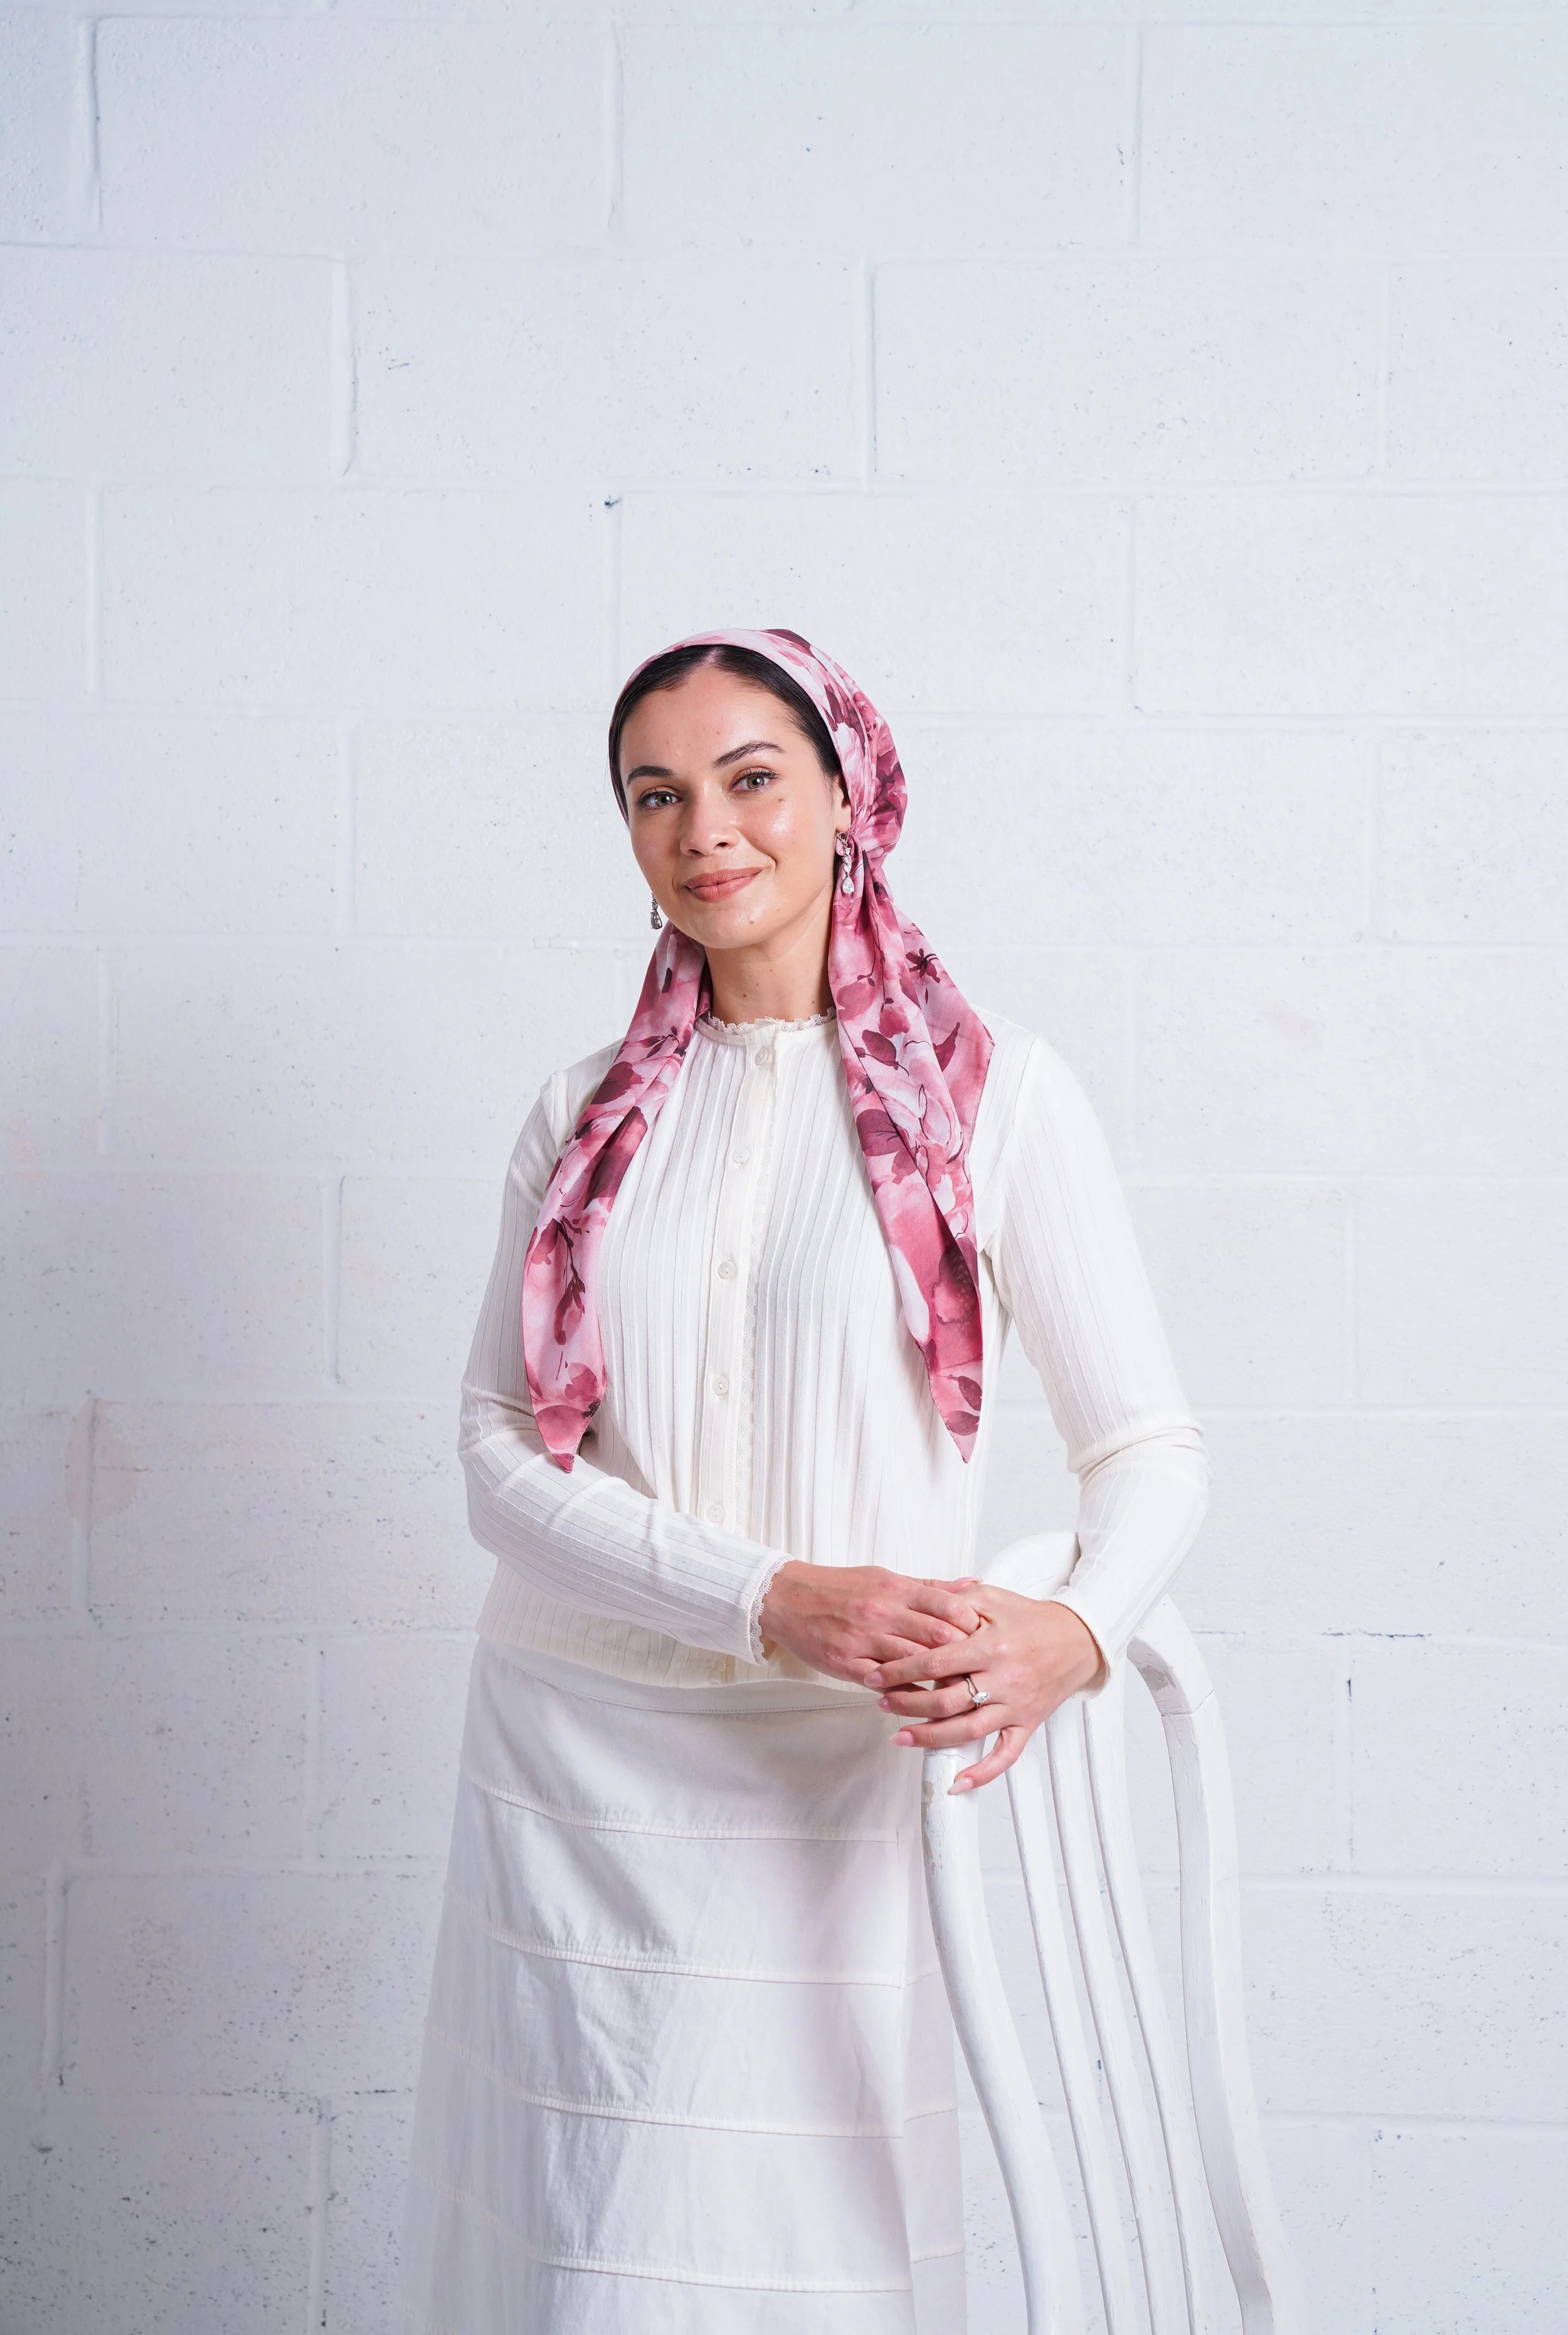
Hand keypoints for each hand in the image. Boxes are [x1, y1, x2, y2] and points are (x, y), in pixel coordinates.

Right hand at [758, 1562, 983, 1686]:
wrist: (789, 1598)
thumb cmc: (840, 1588)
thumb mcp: (886, 1577)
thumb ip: (929, 1587)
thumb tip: (971, 1584)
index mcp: (896, 1588)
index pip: (948, 1606)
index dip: (973, 1625)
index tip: (986, 1638)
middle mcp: (882, 1612)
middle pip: (938, 1637)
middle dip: (964, 1655)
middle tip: (981, 1670)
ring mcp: (864, 1639)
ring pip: (915, 1663)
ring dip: (939, 1680)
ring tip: (959, 1690)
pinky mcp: (847, 1664)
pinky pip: (886, 1684)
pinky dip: (908, 1694)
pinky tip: (922, 1701)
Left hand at [866, 1586, 1105, 1791]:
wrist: (1078, 1639)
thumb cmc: (1030, 1618)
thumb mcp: (992, 1598)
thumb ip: (952, 1599)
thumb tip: (914, 1596)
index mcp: (992, 1645)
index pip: (937, 1661)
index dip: (901, 1670)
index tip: (876, 1675)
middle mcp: (1004, 1679)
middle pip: (946, 1700)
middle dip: (907, 1705)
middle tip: (881, 1705)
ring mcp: (1017, 1705)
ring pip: (968, 1731)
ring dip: (930, 1738)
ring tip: (900, 1738)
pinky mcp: (1028, 1723)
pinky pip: (1005, 1755)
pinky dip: (982, 1773)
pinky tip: (956, 1782)